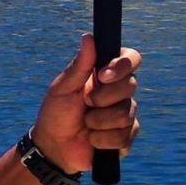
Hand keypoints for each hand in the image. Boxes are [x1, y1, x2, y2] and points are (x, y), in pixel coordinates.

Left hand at [30, 34, 140, 175]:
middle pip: (131, 85)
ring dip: (99, 122)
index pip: (131, 59)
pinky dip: (103, 140)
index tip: (102, 75)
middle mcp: (120, 93)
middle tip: (85, 104)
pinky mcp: (126, 137)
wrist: (54, 147)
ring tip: (86, 124)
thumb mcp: (63, 88)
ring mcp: (125, 115)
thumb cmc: (56, 113)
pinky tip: (92, 140)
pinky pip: (125, 136)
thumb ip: (80, 65)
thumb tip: (89, 37)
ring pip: (127, 114)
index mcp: (106, 75)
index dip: (122, 66)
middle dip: (103, 98)